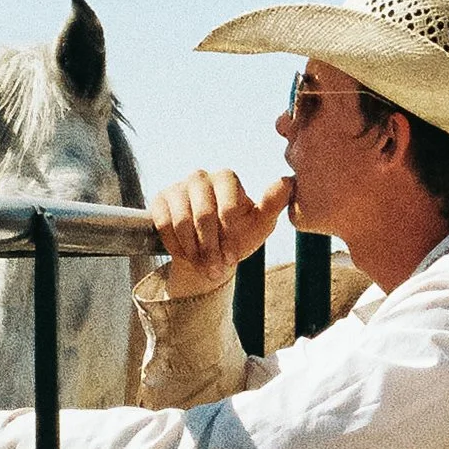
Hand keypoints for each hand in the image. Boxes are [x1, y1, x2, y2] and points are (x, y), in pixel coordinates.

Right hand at [148, 168, 293, 296]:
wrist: (210, 250)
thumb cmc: (238, 235)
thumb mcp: (259, 224)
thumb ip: (273, 204)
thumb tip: (289, 181)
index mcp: (226, 178)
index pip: (227, 205)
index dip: (229, 235)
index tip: (233, 258)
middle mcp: (200, 177)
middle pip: (202, 215)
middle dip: (210, 248)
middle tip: (216, 270)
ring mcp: (177, 188)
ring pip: (181, 221)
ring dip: (193, 251)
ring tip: (203, 268)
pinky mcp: (159, 201)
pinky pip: (163, 224)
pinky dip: (175, 246)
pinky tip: (186, 256)